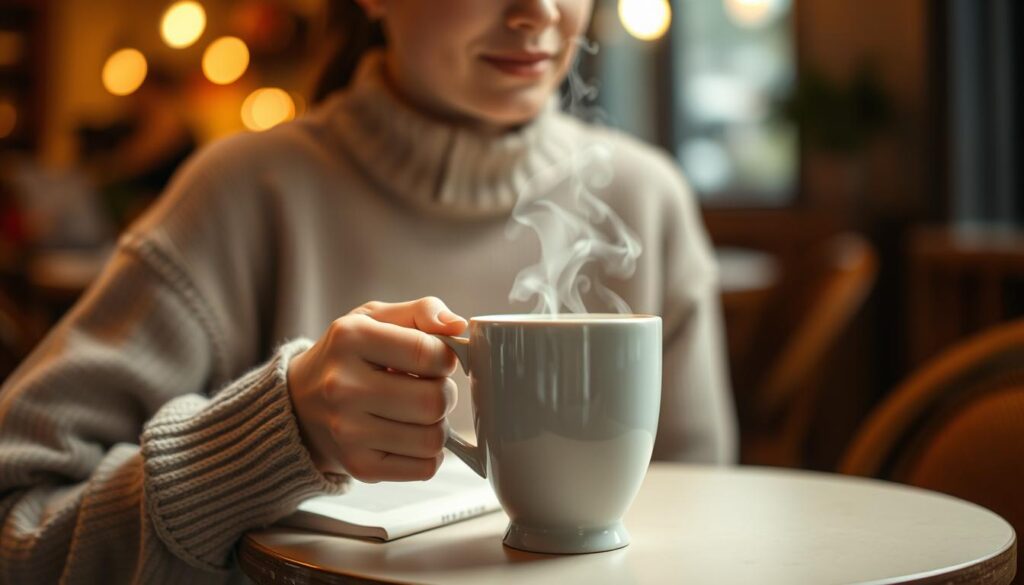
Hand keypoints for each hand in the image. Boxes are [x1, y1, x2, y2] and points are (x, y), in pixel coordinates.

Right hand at [287, 297, 467, 481]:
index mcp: (350, 339)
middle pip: (434, 401)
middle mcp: (343, 386)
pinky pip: (425, 468)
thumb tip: (458, 325)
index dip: (446, 358)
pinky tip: (408, 436)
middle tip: (428, 387)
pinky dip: (428, 454)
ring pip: (433, 438)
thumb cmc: (348, 356)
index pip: (429, 354)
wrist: (299, 404)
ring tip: (416, 412)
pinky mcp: (359, 467)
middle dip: (444, 393)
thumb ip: (422, 312)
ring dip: (437, 425)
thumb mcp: (375, 318)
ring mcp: (348, 431)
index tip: (435, 359)